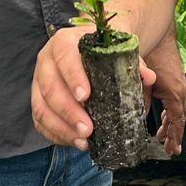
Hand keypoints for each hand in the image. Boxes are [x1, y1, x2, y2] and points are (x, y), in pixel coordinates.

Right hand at [31, 24, 162, 150]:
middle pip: (50, 87)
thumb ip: (134, 63)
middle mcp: (47, 61)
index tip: (86, 97)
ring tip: (84, 141)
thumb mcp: (119, 52)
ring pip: (41, 107)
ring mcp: (38, 82)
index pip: (65, 57)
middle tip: (88, 129)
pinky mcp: (38, 100)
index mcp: (65, 42)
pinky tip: (76, 142)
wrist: (90, 50)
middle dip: (69, 112)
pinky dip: (57, 134)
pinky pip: (40, 121)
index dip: (73, 77)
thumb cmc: (103, 53)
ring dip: (62, 128)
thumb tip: (148, 77)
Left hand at [141, 31, 185, 156]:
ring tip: (162, 136)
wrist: (157, 31)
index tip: (172, 150)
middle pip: (180, 118)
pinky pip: (174, 100)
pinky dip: (169, 112)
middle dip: (174, 134)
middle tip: (169, 148)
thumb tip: (135, 116)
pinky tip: (162, 117)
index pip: (178, 121)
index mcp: (174, 92)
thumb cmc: (150, 53)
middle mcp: (180, 89)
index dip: (175, 137)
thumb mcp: (141, 80)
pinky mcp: (174, 78)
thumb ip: (140, 99)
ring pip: (177, 109)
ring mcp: (179, 83)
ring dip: (171, 123)